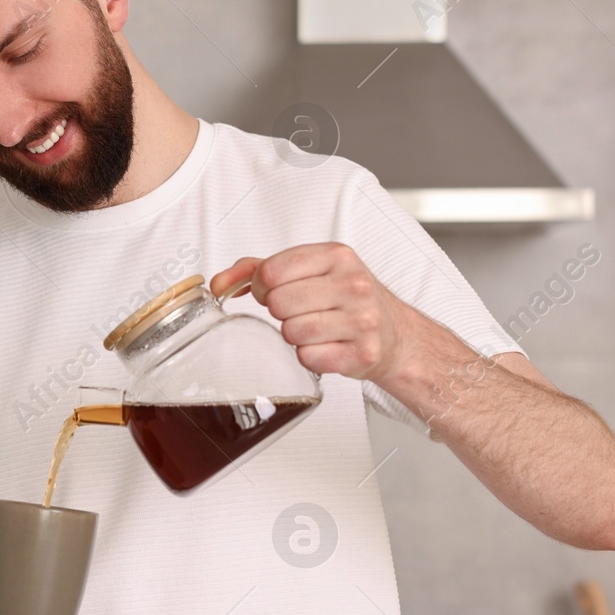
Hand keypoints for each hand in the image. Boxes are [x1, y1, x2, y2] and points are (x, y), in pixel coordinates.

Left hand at [211, 243, 411, 383]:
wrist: (395, 334)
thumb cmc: (346, 299)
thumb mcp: (309, 270)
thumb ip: (259, 269)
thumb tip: (219, 283)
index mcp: (337, 255)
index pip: (272, 271)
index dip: (262, 286)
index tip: (273, 291)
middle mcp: (353, 284)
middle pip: (278, 303)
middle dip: (279, 312)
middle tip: (297, 312)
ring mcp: (362, 320)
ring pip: (292, 332)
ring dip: (294, 336)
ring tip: (314, 329)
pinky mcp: (363, 354)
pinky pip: (308, 359)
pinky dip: (309, 357)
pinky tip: (326, 347)